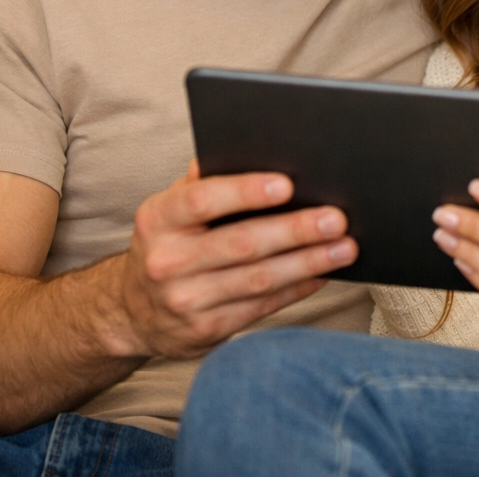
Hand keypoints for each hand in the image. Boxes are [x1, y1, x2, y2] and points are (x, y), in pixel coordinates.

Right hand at [107, 161, 356, 357]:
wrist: (134, 309)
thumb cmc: (171, 239)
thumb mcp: (172, 206)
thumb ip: (206, 180)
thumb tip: (254, 148)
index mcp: (158, 219)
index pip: (202, 200)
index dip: (245, 191)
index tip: (287, 184)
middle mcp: (166, 262)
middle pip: (241, 243)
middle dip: (295, 230)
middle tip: (337, 218)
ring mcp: (186, 301)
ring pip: (259, 280)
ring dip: (309, 262)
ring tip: (345, 247)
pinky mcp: (207, 331)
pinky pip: (262, 306)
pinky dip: (298, 288)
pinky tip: (324, 272)